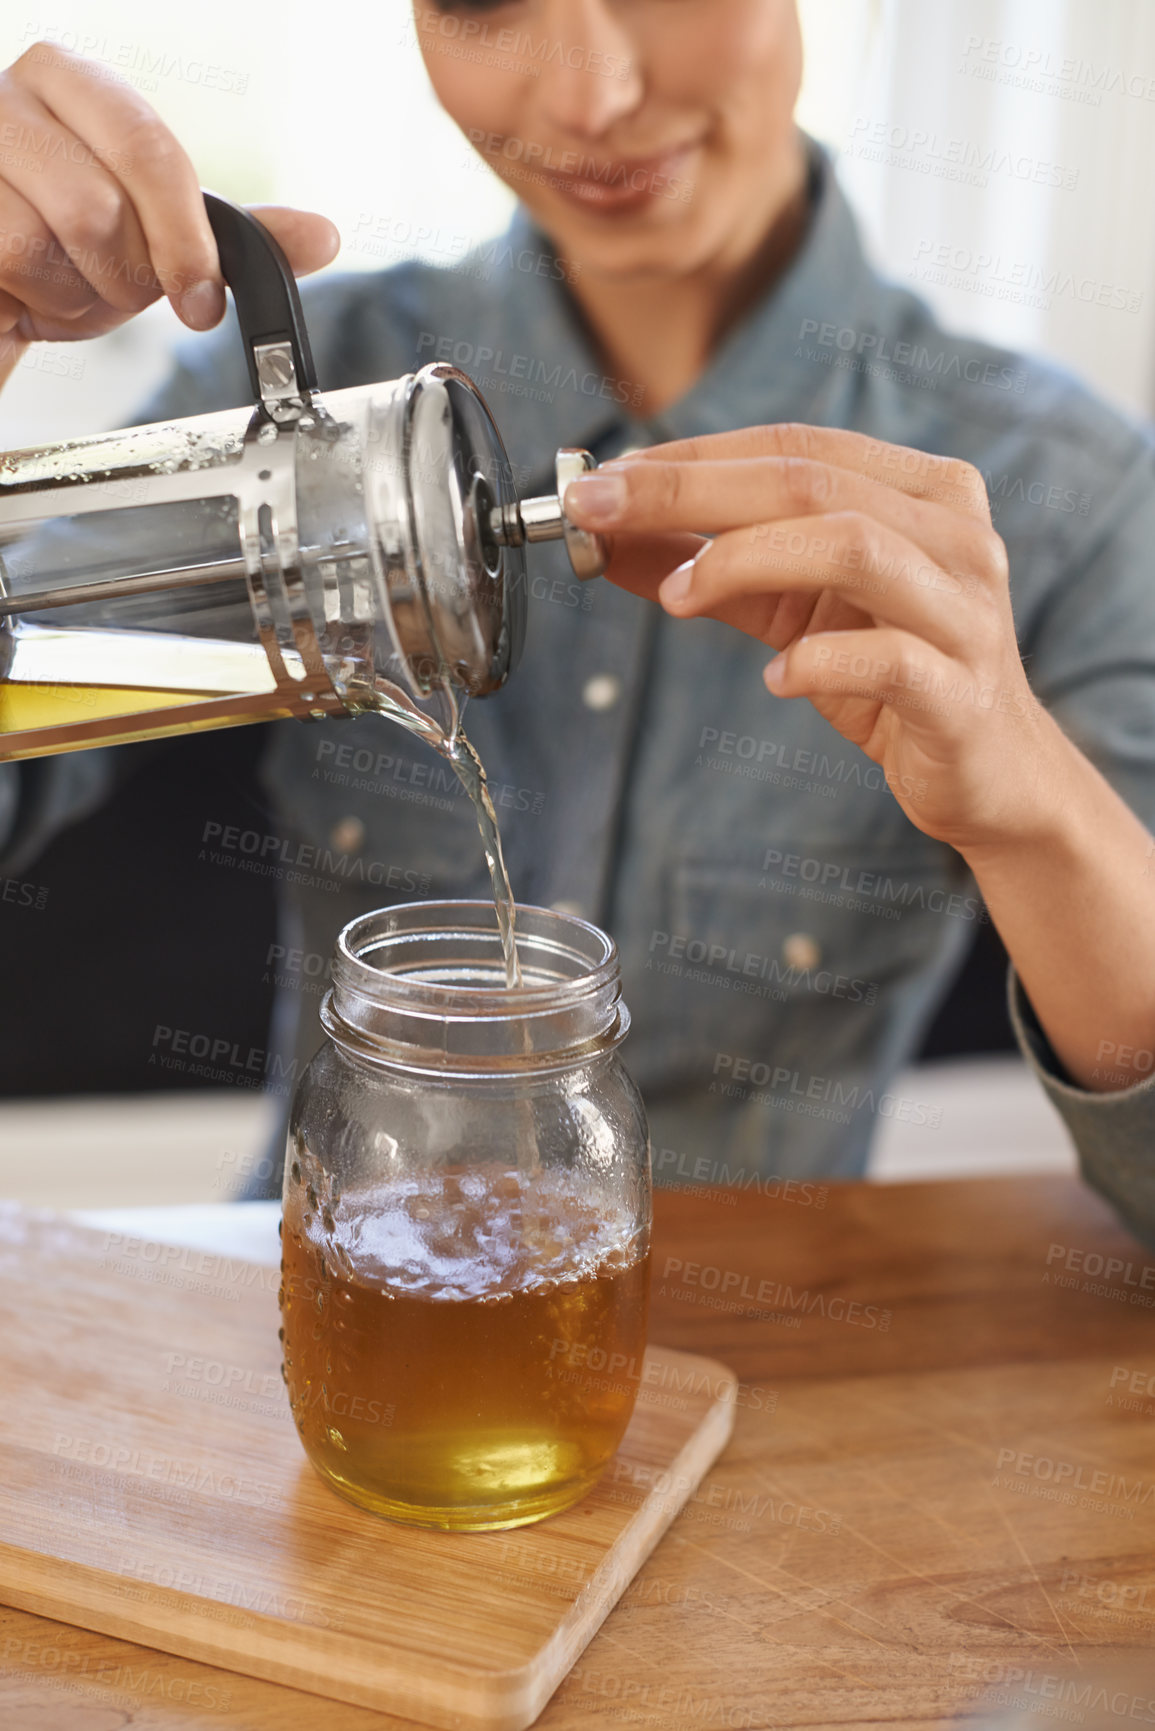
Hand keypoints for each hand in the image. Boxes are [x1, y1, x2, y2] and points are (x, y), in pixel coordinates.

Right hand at [0, 42, 338, 380]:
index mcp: (76, 84)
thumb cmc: (77, 253)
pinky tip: (33, 290)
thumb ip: (236, 236)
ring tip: (71, 283)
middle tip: (126, 290)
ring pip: (52, 241)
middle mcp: (12, 98)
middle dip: (130, 274)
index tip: (201, 301)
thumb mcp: (163, 241)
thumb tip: (323, 236)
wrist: (3, 290)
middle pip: (102, 206)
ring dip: (80, 291)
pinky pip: (11, 261)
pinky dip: (39, 299)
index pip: (149, 150)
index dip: (184, 239)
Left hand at [565, 423, 1060, 857]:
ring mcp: (964, 610)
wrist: (993, 776)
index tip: (602, 482)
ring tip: (676, 596)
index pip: (793, 447)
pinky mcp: (962, 691)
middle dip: (688, 492)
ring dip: (742, 561)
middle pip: (808, 484)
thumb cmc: (893, 679)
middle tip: (599, 512)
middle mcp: (953, 534)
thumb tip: (611, 538)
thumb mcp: (794, 613)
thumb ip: (714, 570)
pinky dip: (818, 663)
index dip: (692, 456)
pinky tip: (775, 679)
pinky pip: (886, 659)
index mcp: (920, 493)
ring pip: (851, 546)